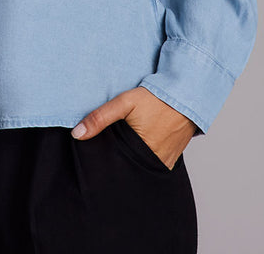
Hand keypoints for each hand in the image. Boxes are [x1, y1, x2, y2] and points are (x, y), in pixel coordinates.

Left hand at [70, 86, 196, 169]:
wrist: (186, 94)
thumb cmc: (156, 97)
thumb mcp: (125, 102)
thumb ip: (100, 117)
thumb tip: (77, 134)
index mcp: (141, 152)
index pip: (117, 167)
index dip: (106, 164)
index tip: (98, 161)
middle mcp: (155, 162)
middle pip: (129, 168)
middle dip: (119, 162)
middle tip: (113, 150)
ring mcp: (165, 162)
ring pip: (141, 167)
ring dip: (133, 159)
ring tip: (126, 147)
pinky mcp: (171, 159)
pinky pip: (154, 163)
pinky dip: (146, 157)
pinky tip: (141, 145)